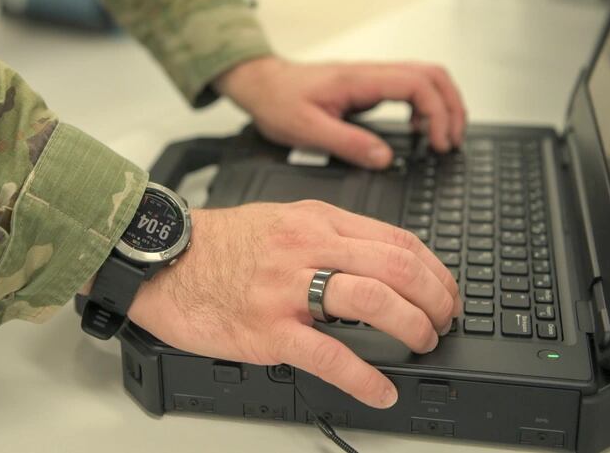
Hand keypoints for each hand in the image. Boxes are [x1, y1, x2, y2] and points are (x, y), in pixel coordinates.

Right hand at [128, 201, 461, 408]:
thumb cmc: (219, 244)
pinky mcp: (268, 329)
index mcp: (316, 221)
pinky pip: (329, 355)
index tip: (445, 290)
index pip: (396, 240)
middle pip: (396, 268)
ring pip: (373, 302)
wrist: (164, 261)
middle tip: (443, 320)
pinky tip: (381, 390)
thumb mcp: (282, 219)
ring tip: (421, 344)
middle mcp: (308, 248)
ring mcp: (288, 289)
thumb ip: (329, 234)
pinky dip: (365, 378)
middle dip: (435, 299)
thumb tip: (378, 258)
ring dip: (412, 328)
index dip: (434, 270)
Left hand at [215, 56, 466, 168]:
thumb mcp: (306, 130)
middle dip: (452, 107)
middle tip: (451, 141)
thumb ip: (347, 143)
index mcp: (358, 79)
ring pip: (425, 77)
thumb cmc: (277, 101)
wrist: (260, 84)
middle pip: (432, 75)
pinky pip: (410, 87)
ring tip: (444, 137)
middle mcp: (369, 73)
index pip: (417, 84)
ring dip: (443, 104)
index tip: (438, 142)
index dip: (437, 112)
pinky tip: (419, 129)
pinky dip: (426, 106)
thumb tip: (384, 158)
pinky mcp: (369, 85)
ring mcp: (371, 77)